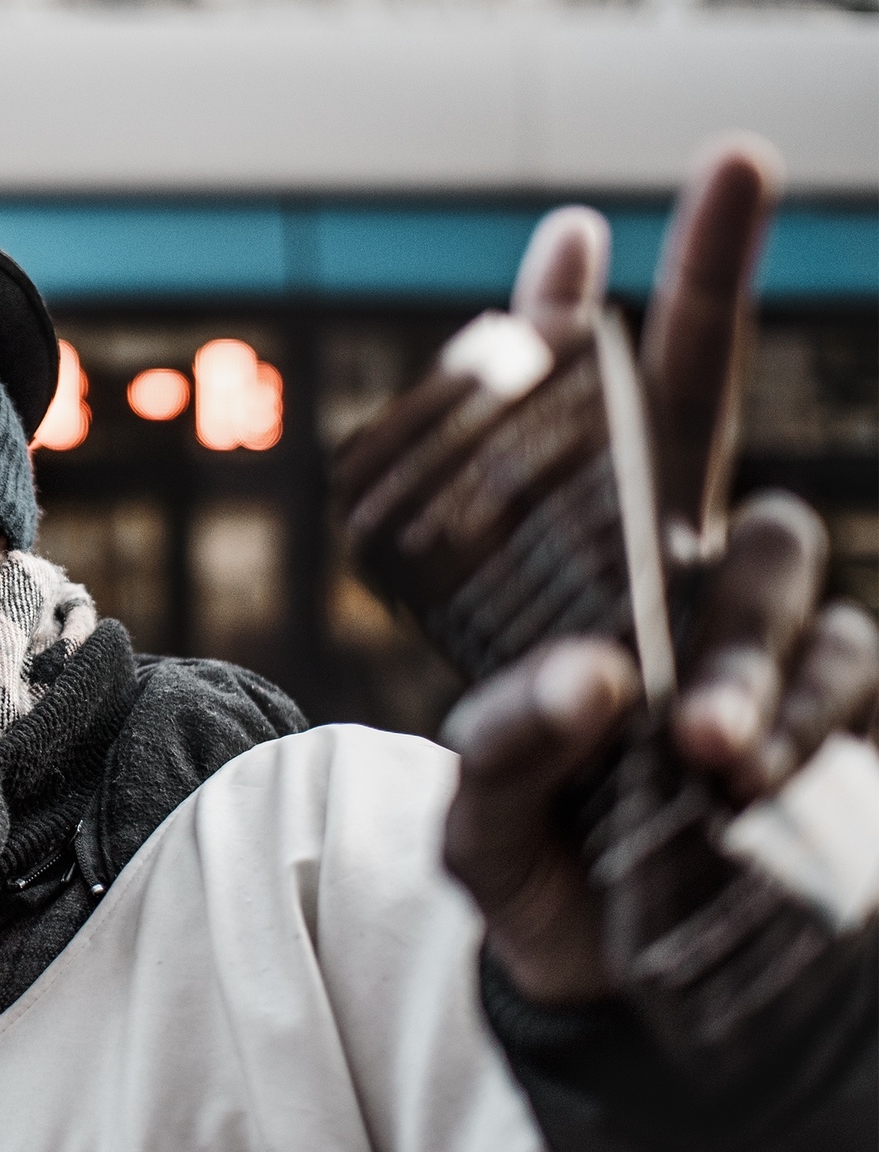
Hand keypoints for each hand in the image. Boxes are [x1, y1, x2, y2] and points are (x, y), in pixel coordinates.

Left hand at [433, 140, 878, 1004]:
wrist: (622, 998)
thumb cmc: (538, 886)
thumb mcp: (480, 829)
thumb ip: (504, 756)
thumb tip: (594, 676)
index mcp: (563, 582)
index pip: (558, 441)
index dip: (559, 338)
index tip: (565, 239)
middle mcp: (664, 580)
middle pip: (701, 405)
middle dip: (716, 279)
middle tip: (735, 155)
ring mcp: (754, 637)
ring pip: (777, 553)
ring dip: (738, 632)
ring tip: (688, 743)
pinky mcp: (831, 712)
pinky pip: (846, 674)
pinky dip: (797, 719)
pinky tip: (740, 780)